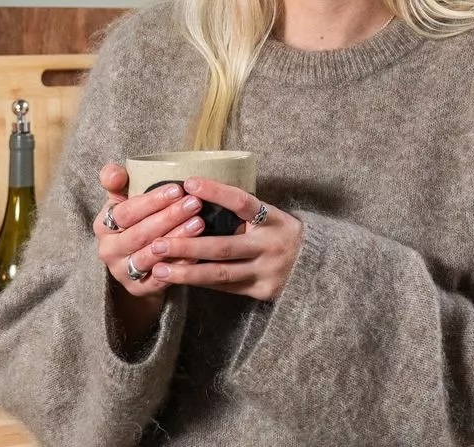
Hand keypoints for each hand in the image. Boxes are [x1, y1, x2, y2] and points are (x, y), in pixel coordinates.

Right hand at [93, 163, 204, 296]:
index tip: (177, 189)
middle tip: (195, 204)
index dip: (152, 201)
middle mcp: (108, 251)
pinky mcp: (138, 289)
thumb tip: (115, 172)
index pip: (127, 212)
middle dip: (170, 217)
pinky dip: (179, 266)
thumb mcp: (122, 200)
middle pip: (140, 234)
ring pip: (151, 256)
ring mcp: (122, 272)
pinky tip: (197, 253)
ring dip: (177, 240)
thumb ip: (116, 182)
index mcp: (102, 225)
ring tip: (199, 224)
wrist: (135, 262)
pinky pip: (161, 278)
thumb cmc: (134, 222)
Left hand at [145, 176, 302, 301]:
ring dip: (186, 271)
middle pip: (223, 246)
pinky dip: (201, 282)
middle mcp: (270, 245)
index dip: (216, 192)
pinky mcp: (263, 291)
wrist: (317, 267)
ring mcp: (267, 271)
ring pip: (221, 273)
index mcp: (273, 219)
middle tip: (157, 243)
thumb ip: (243, 211)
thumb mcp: (271, 216)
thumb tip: (196, 196)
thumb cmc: (282, 234)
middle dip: (187, 245)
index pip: (242, 202)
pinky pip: (226, 287)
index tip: (190, 182)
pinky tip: (178, 279)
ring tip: (158, 268)